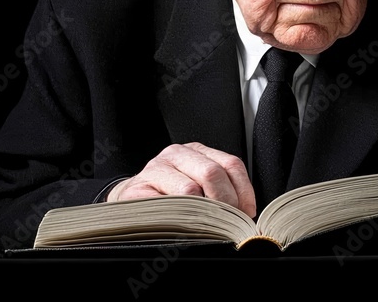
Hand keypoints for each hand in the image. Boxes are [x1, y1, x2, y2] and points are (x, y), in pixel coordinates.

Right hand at [107, 142, 257, 217]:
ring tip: (207, 226)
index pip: (230, 164)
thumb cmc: (170, 194)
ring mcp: (155, 170)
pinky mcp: (137, 190)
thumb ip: (220, 188)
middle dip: (226, 202)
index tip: (247, 211)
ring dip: (204, 213)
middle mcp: (176, 154)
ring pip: (190, 190)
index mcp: (196, 151)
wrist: (130, 199)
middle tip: (229, 222)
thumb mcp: (198, 183)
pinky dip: (179, 220)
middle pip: (212, 173)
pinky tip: (183, 227)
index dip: (243, 190)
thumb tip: (245, 211)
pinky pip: (166, 207)